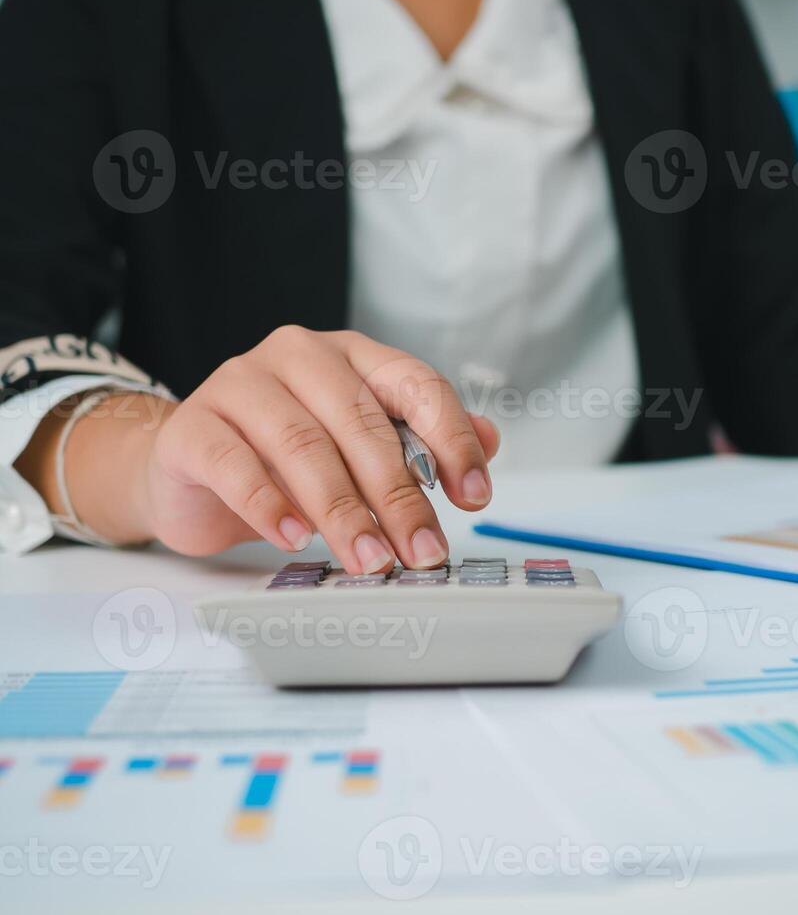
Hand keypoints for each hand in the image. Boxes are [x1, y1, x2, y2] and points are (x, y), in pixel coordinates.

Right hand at [62, 327, 498, 571]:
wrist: (188, 469)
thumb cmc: (284, 458)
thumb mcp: (360, 449)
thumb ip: (423, 442)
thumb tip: (490, 441)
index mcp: (353, 356)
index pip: (416, 385)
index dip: (451, 441)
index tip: (474, 496)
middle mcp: (299, 357)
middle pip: (362, 424)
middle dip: (399, 496)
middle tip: (421, 549)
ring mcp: (240, 384)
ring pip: (304, 445)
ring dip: (343, 511)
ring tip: (368, 558)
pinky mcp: (194, 426)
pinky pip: (236, 464)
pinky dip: (269, 506)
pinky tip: (294, 538)